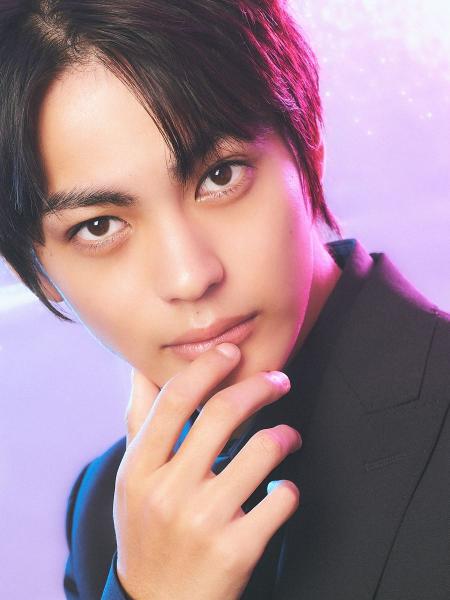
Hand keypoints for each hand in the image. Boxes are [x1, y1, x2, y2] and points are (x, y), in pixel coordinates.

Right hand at [114, 342, 301, 599]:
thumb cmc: (146, 532)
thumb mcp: (131, 480)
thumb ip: (139, 423)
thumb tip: (142, 370)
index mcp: (139, 470)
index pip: (175, 399)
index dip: (208, 367)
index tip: (231, 353)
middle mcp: (169, 492)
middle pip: (224, 414)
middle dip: (261, 386)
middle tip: (279, 381)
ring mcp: (204, 522)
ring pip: (263, 450)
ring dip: (285, 435)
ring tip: (287, 437)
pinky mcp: (238, 550)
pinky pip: (281, 497)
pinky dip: (289, 486)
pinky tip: (280, 488)